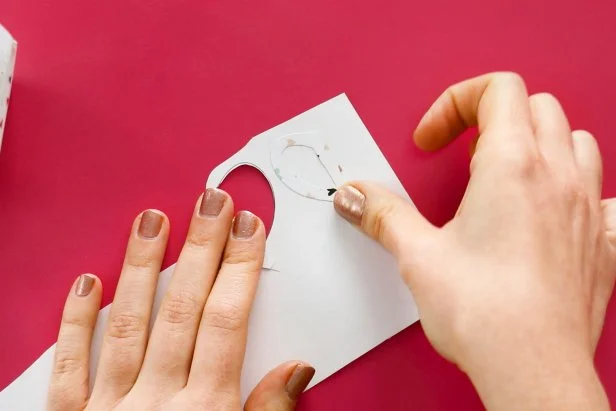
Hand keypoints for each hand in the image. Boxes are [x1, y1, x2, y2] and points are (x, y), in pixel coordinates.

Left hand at [47, 191, 313, 409]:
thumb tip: (297, 367)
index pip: (227, 322)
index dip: (241, 270)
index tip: (249, 229)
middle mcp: (157, 403)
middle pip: (183, 311)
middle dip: (202, 251)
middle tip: (210, 202)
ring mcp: (110, 410)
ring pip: (127, 325)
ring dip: (141, 269)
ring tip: (152, 222)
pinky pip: (68, 369)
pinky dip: (75, 324)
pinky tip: (85, 283)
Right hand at [334, 73, 615, 409]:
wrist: (534, 371)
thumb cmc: (486, 315)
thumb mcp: (418, 256)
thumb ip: (383, 214)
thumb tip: (354, 196)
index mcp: (512, 167)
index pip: (498, 89)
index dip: (455, 102)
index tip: (430, 141)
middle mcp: (558, 178)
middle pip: (536, 106)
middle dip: (491, 115)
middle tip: (459, 152)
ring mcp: (586, 208)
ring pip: (576, 139)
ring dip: (538, 141)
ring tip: (504, 173)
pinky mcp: (600, 243)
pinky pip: (602, 193)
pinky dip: (575, 186)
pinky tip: (551, 212)